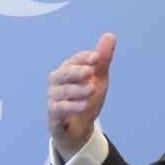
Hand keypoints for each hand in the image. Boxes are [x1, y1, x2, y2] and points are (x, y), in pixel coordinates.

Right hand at [46, 32, 115, 161]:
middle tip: (90, 72)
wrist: (79, 128)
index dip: (85, 58)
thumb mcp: (99, 79)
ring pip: (63, 91)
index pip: (76, 60)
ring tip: (91, 90)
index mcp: (68, 69)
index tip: (97, 58)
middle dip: (77, 72)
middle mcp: (57, 81)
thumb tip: (110, 35)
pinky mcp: (53, 114)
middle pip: (65, 73)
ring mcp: (54, 97)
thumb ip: (103, 60)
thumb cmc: (86, 98)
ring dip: (77, 90)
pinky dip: (71, 106)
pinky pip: (60, 109)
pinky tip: (84, 105)